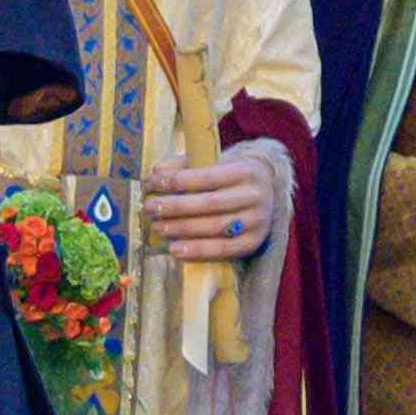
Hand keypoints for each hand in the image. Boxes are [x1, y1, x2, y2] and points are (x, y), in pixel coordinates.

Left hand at [136, 143, 285, 265]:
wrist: (265, 193)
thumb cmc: (230, 177)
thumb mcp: (214, 163)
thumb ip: (185, 164)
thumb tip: (157, 171)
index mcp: (245, 170)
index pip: (207, 176)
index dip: (178, 181)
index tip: (153, 183)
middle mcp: (254, 196)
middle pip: (209, 204)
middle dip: (175, 206)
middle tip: (150, 208)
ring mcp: (256, 221)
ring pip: (214, 227)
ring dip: (181, 229)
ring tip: (158, 227)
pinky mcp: (253, 243)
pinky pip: (223, 250)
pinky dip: (197, 251)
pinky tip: (175, 249)